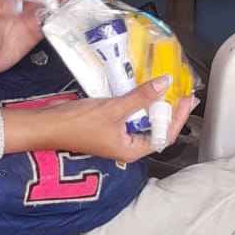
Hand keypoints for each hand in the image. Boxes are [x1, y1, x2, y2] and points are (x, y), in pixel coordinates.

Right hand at [3, 77, 198, 162]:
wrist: (48, 124)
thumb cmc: (78, 124)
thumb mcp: (114, 109)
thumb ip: (141, 98)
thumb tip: (165, 85)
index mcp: (131, 150)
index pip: (165, 136)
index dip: (178, 118)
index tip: (187, 99)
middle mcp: (127, 146)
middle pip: (157, 130)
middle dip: (170, 111)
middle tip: (181, 92)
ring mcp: (117, 136)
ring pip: (144, 121)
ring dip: (155, 106)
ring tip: (166, 89)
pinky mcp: (108, 125)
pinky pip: (130, 115)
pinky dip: (138, 103)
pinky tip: (142, 89)